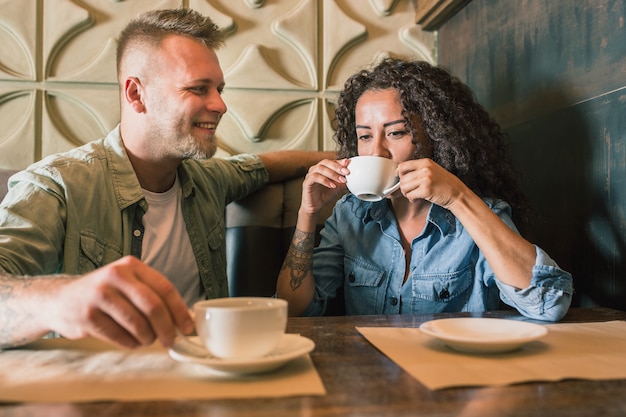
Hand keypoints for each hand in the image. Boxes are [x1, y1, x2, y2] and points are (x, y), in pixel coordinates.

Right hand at [45, 256, 193, 348]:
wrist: (60, 299)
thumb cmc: (103, 293)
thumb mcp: (127, 282)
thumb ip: (152, 295)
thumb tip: (183, 319)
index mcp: (131, 266)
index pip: (164, 288)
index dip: (180, 310)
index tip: (188, 327)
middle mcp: (115, 276)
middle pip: (153, 306)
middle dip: (167, 328)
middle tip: (171, 340)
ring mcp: (99, 296)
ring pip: (137, 324)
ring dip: (148, 338)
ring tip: (148, 340)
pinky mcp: (87, 317)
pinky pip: (119, 336)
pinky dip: (131, 343)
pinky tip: (132, 342)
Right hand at [299, 158, 348, 214]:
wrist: (316, 206)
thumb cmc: (325, 195)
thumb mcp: (338, 187)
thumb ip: (343, 180)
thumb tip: (353, 175)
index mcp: (323, 168)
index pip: (332, 161)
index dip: (340, 162)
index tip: (348, 164)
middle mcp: (315, 169)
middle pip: (326, 162)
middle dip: (337, 166)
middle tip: (346, 172)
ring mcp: (310, 174)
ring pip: (320, 168)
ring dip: (332, 174)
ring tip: (341, 180)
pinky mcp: (307, 182)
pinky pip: (315, 177)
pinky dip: (325, 180)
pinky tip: (332, 185)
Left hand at [396, 158, 466, 208]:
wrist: (457, 193)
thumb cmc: (444, 184)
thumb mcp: (432, 170)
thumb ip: (418, 170)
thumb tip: (399, 173)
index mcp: (425, 162)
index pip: (402, 166)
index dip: (400, 175)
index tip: (404, 181)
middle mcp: (425, 169)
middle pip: (402, 178)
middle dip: (404, 187)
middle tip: (410, 191)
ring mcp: (426, 179)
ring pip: (404, 187)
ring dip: (407, 194)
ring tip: (414, 195)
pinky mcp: (426, 190)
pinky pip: (410, 195)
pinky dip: (412, 199)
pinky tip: (418, 199)